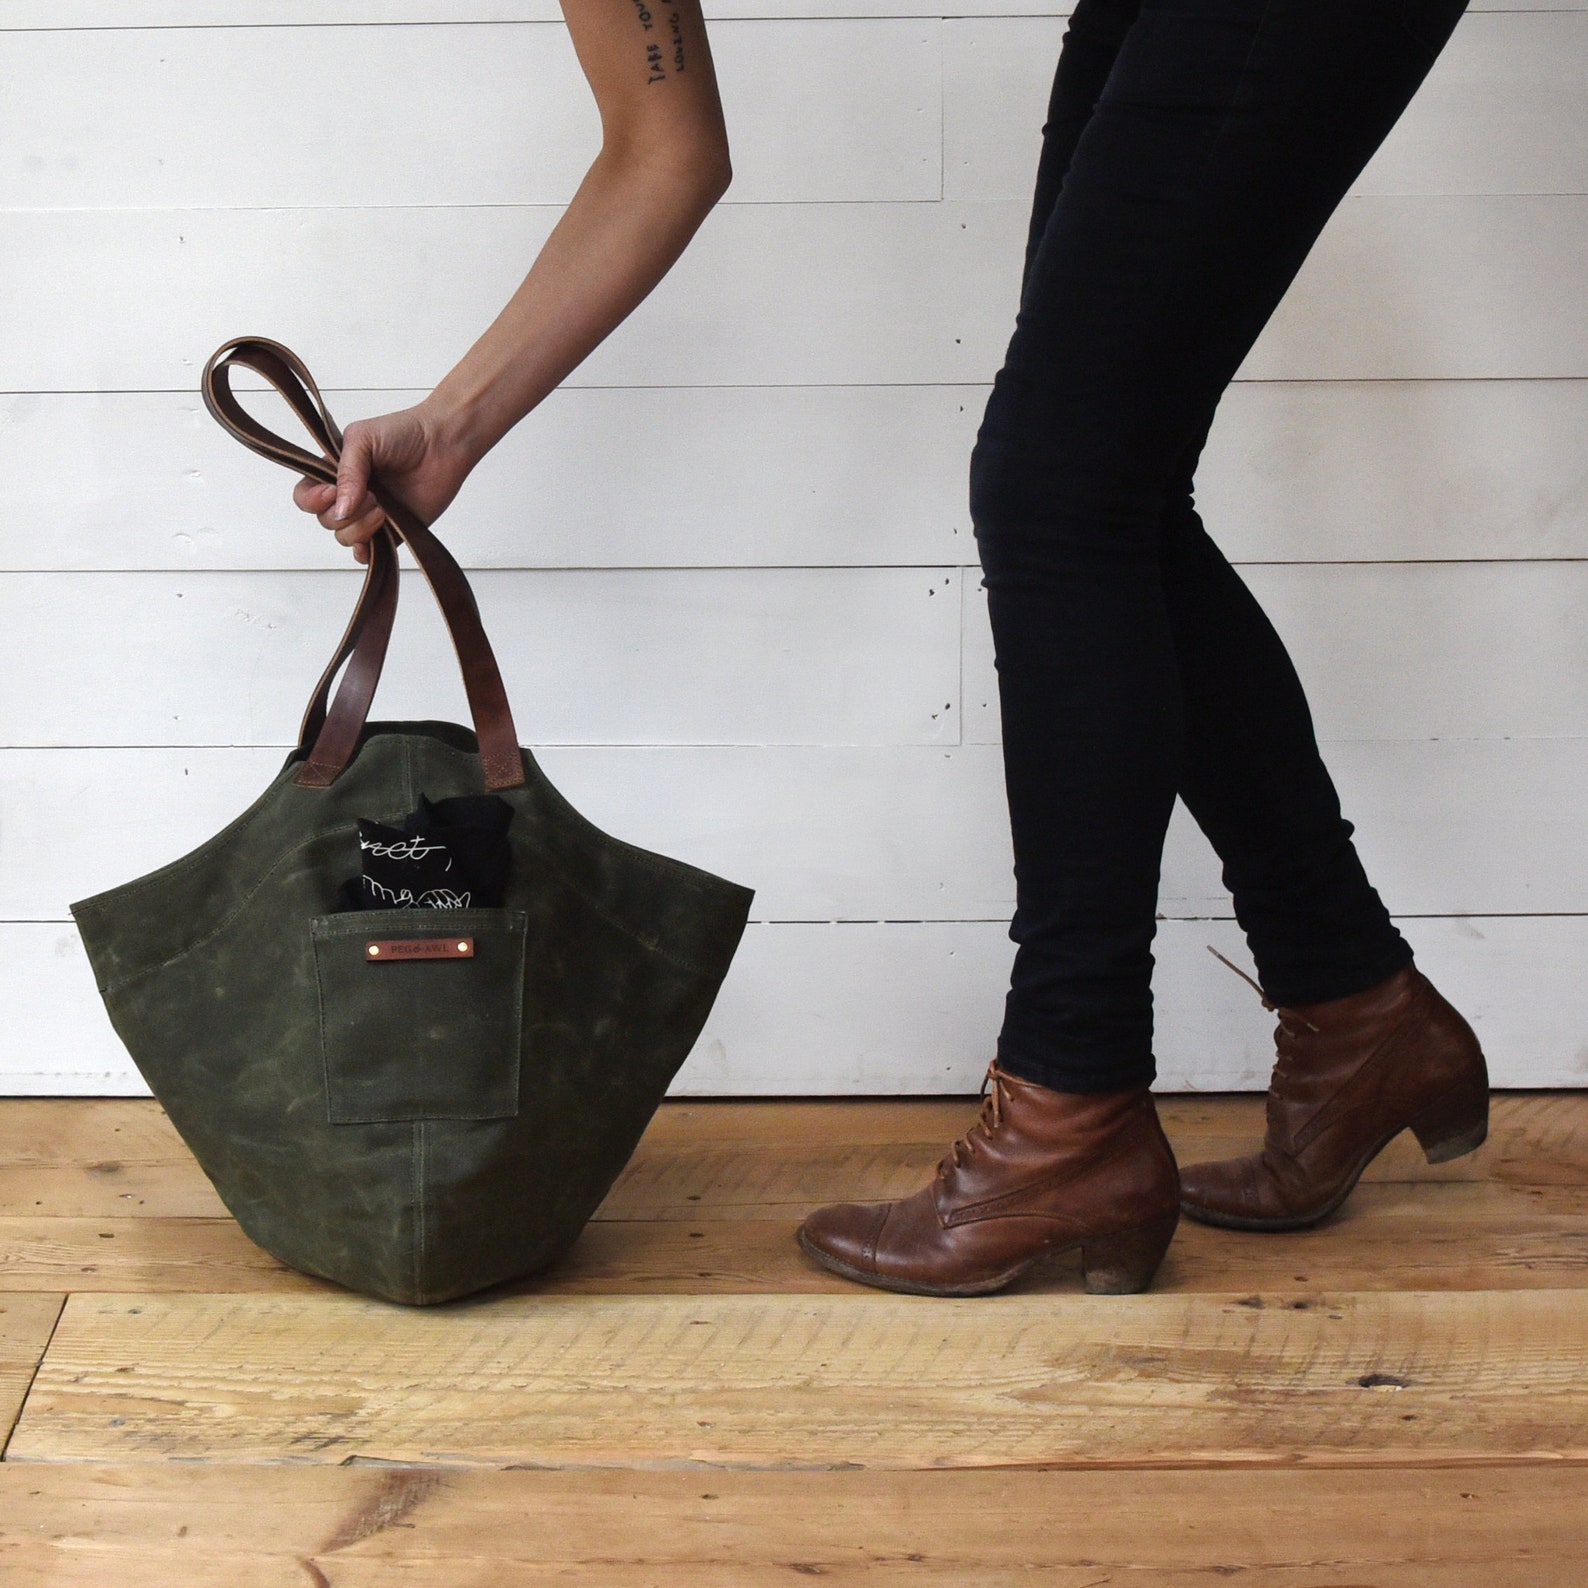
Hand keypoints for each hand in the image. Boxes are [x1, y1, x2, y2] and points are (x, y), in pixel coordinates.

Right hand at [292, 403, 472, 563]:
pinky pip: (369, 553)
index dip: (313, 500)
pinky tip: (375, 538)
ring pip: (345, 538)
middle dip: (345, 514)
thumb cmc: (405, 432)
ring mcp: (370, 514)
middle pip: (326, 521)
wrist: (444, 443)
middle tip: (372, 496)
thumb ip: (346, 472)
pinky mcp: (393, 530)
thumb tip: (340, 509)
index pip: (305, 496)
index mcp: (334, 472)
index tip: (332, 492)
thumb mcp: (363, 440)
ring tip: (383, 509)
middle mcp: (349, 495)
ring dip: (360, 528)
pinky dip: (367, 551)